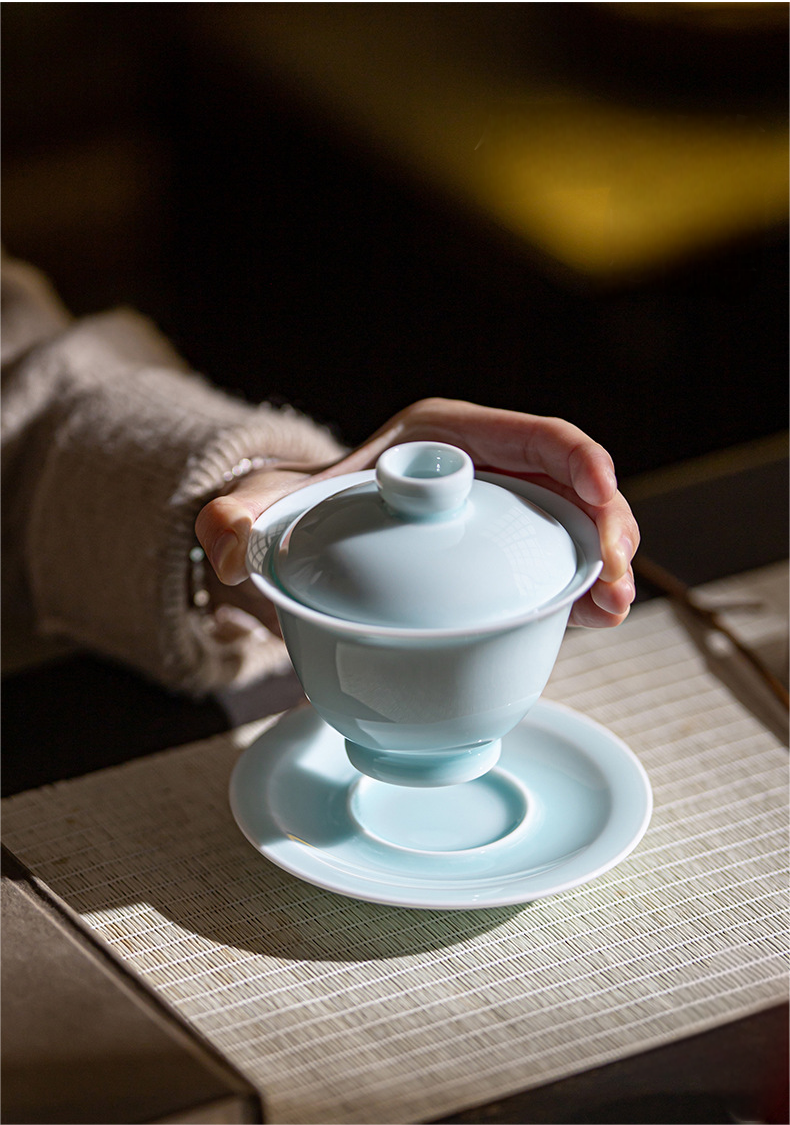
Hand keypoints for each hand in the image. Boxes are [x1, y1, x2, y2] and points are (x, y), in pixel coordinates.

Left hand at [195, 398, 638, 628]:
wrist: (316, 541)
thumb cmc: (309, 510)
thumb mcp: (271, 508)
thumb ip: (238, 517)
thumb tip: (225, 546)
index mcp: (448, 439)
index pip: (532, 436)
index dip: (578, 462)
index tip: (599, 500)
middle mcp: (488, 472)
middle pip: (571, 483)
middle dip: (608, 524)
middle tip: (614, 579)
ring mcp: (502, 517)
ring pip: (574, 529)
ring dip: (605, 566)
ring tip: (613, 607)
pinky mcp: (503, 559)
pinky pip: (555, 570)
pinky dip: (581, 593)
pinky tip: (597, 619)